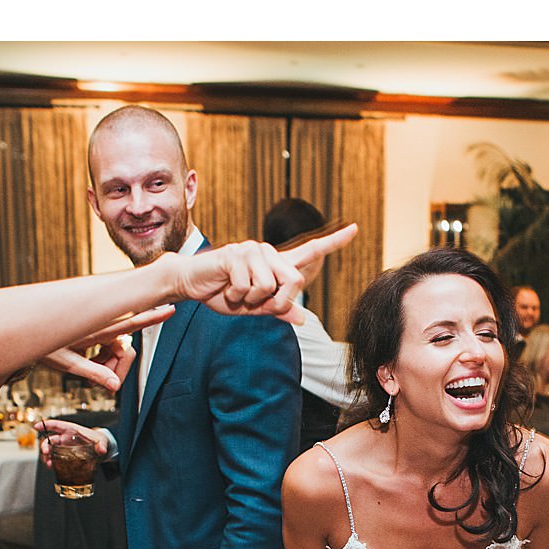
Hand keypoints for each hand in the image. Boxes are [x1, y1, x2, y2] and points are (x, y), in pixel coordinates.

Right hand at [36, 419, 109, 468]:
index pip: (56, 425)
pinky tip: (51, 466)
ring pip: (51, 449)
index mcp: (71, 430)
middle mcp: (65, 437)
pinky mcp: (65, 455)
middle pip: (51, 439)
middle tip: (45, 452)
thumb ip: (101, 445)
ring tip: (48, 463)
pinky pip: (55, 457)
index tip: (37, 426)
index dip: (46, 425)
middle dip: (45, 445)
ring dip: (46, 456)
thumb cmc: (98, 440)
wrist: (100, 449)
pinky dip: (51, 461)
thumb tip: (102, 450)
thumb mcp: (101, 441)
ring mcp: (64, 446)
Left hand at [41, 310, 153, 393]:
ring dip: (109, 367)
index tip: (170, 308)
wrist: (33, 335)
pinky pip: (112, 352)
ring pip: (120, 354)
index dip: (151, 316)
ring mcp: (102, 332)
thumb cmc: (46, 347)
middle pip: (127, 351)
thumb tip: (115, 386)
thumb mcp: (67, 364)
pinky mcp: (100, 336)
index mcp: (97, 330)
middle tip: (101, 382)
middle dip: (119, 368)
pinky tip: (90, 363)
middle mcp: (103, 329)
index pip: (131, 323)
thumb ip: (93, 374)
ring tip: (89, 371)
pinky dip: (104, 362)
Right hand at [170, 224, 357, 324]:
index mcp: (277, 263)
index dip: (334, 242)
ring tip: (237, 293)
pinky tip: (226, 289)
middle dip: (280, 302)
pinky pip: (246, 286)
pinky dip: (236, 296)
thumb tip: (301, 319)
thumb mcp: (255, 307)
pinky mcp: (235, 255)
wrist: (193, 285)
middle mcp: (268, 252)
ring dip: (251, 300)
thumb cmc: (224, 294)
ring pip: (268, 286)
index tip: (355, 229)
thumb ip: (278, 310)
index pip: (311, 251)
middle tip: (259, 305)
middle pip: (295, 281)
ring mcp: (252, 250)